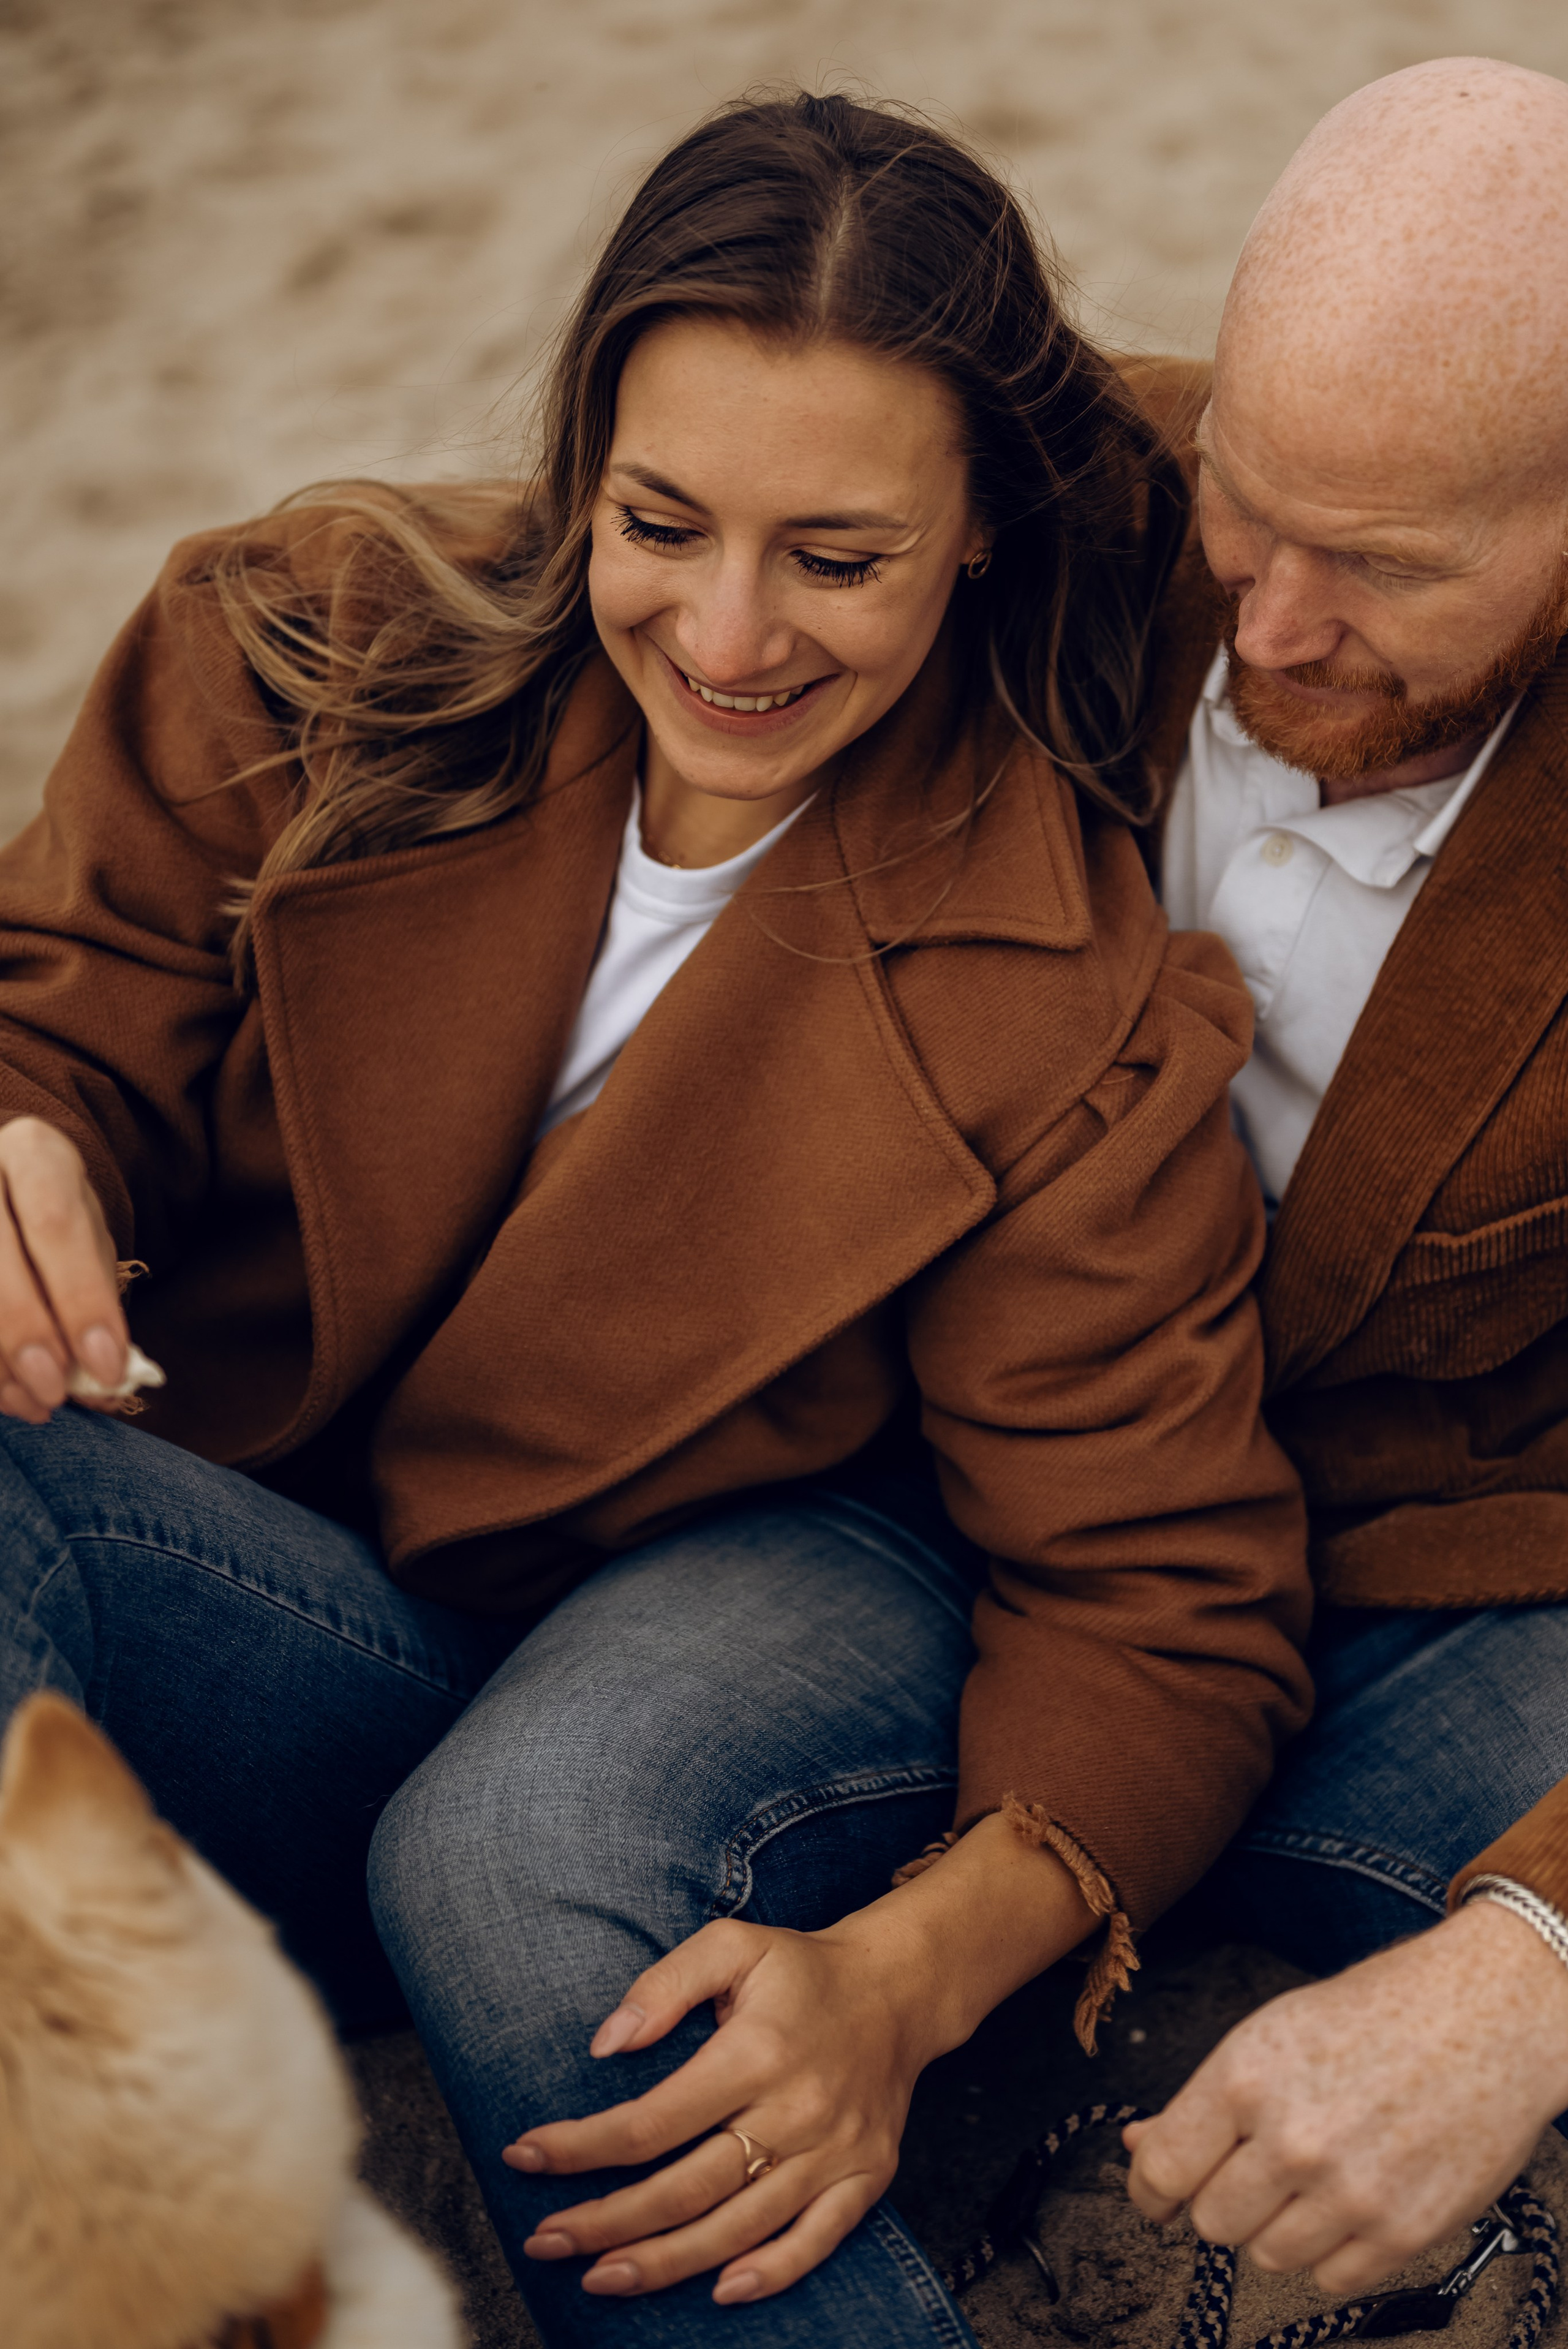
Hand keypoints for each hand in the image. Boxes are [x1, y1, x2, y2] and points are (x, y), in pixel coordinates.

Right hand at [0, 1116, 127, 1420]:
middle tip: (57, 1392)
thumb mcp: (87, 1240)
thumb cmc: (51, 1219)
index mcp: (32, 1154)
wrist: (4, 1187)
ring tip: (36, 1404)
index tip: (106, 1365)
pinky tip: (6, 1394)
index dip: (81, 1301)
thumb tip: (104, 1379)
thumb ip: (96, 1299)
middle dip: (28, 1337)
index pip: (55, 1225)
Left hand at [504, 1810, 1093, 2304]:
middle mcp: (796, 2111)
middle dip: (607, 2222)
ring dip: (665, 2262)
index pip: (652, 2120)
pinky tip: (718, 2290)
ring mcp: (834, 2152)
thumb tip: (606, 2044)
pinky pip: (816, 2241)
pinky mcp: (865, 2177)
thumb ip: (664, 1985)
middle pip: (687, 2188)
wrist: (900, 1988)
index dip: (581, 2147)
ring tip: (601, 2279)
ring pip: (739, 2228)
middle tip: (544, 2242)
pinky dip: (771, 2274)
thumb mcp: (732, 1943)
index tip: (523, 2157)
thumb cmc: (803, 1969)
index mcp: (756, 2052)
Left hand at [1125, 1901, 1567, 2294]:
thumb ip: (1204, 2103)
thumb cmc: (1371, 2016)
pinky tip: (1348, 2202)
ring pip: (1267, 2256)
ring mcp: (1350, 2193)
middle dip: (1223, 2199)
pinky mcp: (1404, 2232)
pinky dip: (1331, 2251)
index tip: (1154, 2196)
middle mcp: (1293, 2142)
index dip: (1149, 2190)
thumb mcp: (1270, 2035)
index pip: (1164, 2169)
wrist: (1483, 2019)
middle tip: (1253, 2169)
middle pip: (1212, 2222)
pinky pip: (1330, 2278)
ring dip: (1277, 2227)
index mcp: (1246, 2079)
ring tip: (1310, 2178)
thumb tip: (1139, 2144)